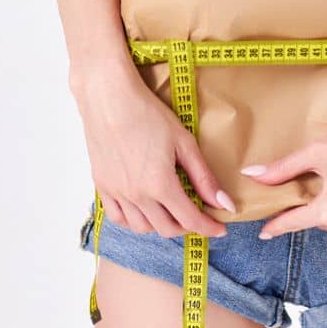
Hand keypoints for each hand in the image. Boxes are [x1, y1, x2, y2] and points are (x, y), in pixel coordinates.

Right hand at [73, 60, 235, 237]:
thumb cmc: (148, 113)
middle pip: (166, 228)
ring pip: (142, 228)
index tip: (219, 229)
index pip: (190, 220)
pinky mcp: (102, 186)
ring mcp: (116, 193)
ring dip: (161, 226)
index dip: (208, 228)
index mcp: (159, 185)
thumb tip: (224, 204)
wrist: (109, 98)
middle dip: (187, 227)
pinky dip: (134, 221)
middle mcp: (136, 195)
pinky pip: (118, 218)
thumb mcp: (183, 142)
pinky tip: (144, 211)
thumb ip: (204, 176)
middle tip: (198, 215)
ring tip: (172, 212)